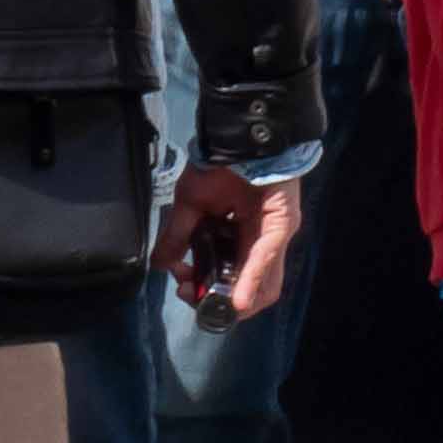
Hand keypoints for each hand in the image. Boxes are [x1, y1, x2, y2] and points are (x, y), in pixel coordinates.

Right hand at [154, 164, 303, 320]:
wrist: (238, 136)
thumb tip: (160, 265)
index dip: (205, 288)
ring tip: (212, 306)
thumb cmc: (217, 166)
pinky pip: (266, 258)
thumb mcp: (189, 204)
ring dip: (237, 301)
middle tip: (190, 294)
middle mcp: (258, 242)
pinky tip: (236, 299)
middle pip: (247, 287)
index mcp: (237, 237)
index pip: (227, 276)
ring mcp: (273, 236)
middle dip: (217, 298)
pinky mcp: (282, 225)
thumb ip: (177, 236)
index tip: (182, 285)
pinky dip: (250, 281)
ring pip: (264, 283)